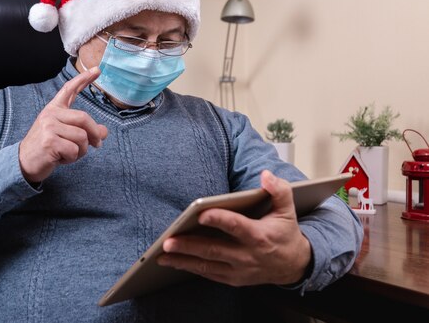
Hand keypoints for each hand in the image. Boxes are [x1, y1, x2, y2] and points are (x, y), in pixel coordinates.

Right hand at [19, 67, 108, 182]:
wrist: (24, 162)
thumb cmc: (47, 148)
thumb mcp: (65, 136)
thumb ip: (83, 130)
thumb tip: (104, 132)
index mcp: (54, 109)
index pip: (69, 90)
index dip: (84, 79)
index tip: (97, 70)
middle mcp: (50, 115)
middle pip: (84, 118)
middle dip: (94, 134)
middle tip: (98, 144)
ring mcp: (49, 127)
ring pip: (82, 137)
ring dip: (81, 151)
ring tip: (69, 154)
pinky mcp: (50, 142)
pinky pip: (74, 150)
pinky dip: (72, 158)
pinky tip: (61, 159)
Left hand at [157, 170, 311, 286]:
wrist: (294, 266)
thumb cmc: (285, 234)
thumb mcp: (288, 209)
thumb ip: (278, 190)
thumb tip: (265, 175)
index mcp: (259, 236)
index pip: (237, 227)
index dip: (220, 220)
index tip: (201, 214)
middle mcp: (248, 256)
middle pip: (214, 250)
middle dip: (189, 245)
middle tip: (168, 241)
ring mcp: (239, 270)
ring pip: (207, 265)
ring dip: (183, 261)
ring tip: (161, 255)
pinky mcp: (233, 279)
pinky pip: (209, 274)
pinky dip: (190, 268)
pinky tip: (173, 262)